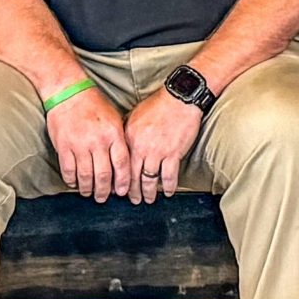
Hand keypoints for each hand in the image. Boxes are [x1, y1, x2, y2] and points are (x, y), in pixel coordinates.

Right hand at [43, 83, 130, 203]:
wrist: (68, 91)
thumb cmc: (93, 104)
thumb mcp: (114, 118)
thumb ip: (119, 139)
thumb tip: (124, 164)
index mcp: (114, 133)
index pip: (122, 164)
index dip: (123, 181)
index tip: (122, 191)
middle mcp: (98, 141)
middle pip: (104, 175)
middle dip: (104, 191)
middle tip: (103, 198)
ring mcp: (79, 144)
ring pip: (86, 176)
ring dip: (88, 189)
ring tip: (89, 193)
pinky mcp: (63, 146)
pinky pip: (68, 170)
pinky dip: (71, 181)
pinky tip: (74, 184)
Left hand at [124, 88, 202, 203]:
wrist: (179, 98)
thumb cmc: (159, 104)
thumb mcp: (135, 116)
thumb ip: (127, 133)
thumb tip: (120, 146)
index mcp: (129, 138)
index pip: (121, 165)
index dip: (119, 180)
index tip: (119, 189)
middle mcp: (140, 147)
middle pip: (133, 176)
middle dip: (132, 192)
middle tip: (133, 200)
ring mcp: (157, 151)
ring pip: (149, 180)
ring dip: (148, 193)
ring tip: (148, 199)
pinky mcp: (173, 153)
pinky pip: (168, 176)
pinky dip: (168, 187)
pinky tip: (167, 192)